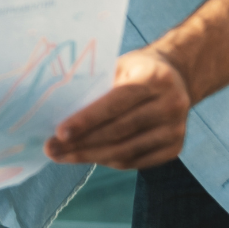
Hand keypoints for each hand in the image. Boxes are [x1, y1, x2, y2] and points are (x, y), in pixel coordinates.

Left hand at [44, 47, 191, 168]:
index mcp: (155, 78)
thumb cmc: (137, 70)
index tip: (60, 132)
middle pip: (119, 131)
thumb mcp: (120, 65)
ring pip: (126, 151)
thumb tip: (59, 109)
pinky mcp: (175, 148)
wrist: (177, 78)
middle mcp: (171, 105)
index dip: (87, 119)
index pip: (116, 103)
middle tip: (51, 148)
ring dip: (90, 156)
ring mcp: (176, 130)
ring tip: (62, 155)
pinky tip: (87, 156)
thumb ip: (97, 85)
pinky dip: (107, 161)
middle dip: (81, 143)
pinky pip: (135, 162)